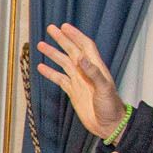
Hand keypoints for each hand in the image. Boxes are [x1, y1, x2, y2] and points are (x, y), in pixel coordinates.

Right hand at [34, 23, 126, 137]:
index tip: (64, 27)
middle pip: (72, 51)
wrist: (108, 125)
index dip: (75, 36)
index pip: (84, 46)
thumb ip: (93, 72)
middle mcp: (86, 71)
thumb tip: (80, 57)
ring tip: (41, 45)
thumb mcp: (104, 88)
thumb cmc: (111, 107)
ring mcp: (79, 81)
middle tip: (50, 29)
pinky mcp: (73, 92)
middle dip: (62, 39)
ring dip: (53, 54)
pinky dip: (50, 73)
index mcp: (96, 67)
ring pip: (63, 63)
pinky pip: (59, 79)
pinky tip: (41, 68)